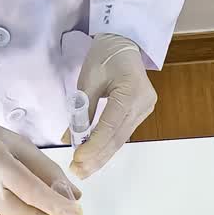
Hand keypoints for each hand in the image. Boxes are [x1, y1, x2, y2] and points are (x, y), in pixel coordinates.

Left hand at [71, 33, 156, 177]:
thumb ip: (80, 111)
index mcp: (130, 90)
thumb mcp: (88, 80)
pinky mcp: (142, 112)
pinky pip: (123, 133)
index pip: (110, 125)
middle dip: (97, 157)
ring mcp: (145, 109)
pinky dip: (108, 145)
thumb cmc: (104, 56)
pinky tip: (96, 157)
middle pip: (117, 137)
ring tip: (84, 169)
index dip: (94, 145)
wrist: (124, 42)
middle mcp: (142, 102)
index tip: (77, 160)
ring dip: (102, 155)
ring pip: (121, 138)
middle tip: (79, 172)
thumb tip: (68, 138)